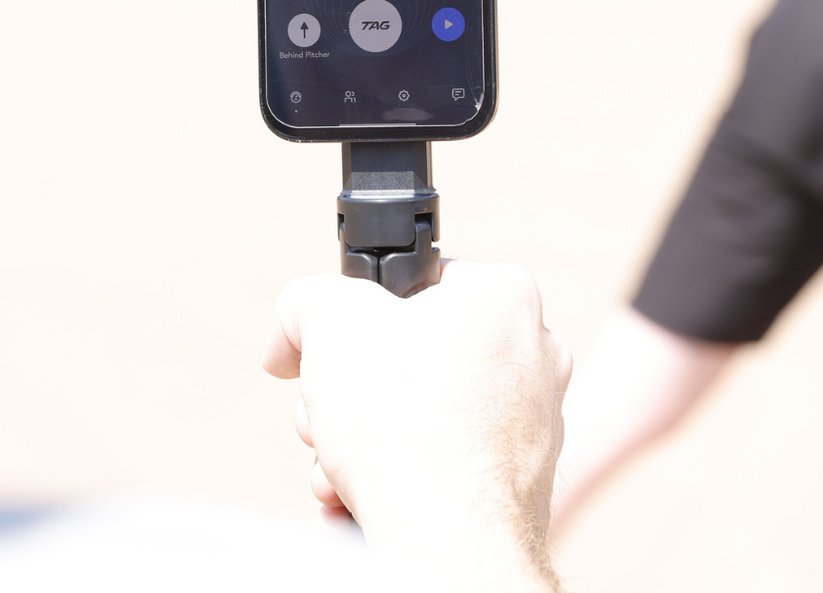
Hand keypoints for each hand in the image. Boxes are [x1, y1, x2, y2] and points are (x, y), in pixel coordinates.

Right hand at [264, 262, 571, 589]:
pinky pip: (438, 468)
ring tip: (340, 466)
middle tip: (325, 414)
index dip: (360, 314)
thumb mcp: (329, 321)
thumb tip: (289, 339)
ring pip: (419, 419)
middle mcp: (533, 356)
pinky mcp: (516, 485)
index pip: (417, 283)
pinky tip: (360, 499)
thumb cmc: (405, 422)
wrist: (446, 540)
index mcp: (504, 297)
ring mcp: (531, 425)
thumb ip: (305, 302)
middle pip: (410, 360)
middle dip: (350, 394)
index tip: (332, 347)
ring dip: (360, 444)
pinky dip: (393, 482)